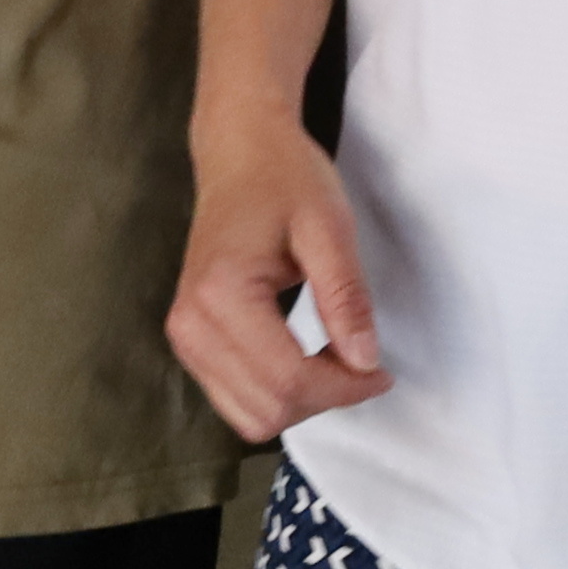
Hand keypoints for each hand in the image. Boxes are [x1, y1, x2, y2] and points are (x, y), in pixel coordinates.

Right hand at [164, 112, 391, 440]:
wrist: (239, 152)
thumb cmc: (285, 178)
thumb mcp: (330, 228)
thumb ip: (346, 298)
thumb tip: (365, 363)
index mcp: (221, 295)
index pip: (288, 380)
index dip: (345, 388)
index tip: (382, 372)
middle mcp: (191, 325)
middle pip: (267, 409)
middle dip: (325, 398)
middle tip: (363, 362)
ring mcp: (184, 337)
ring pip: (250, 416)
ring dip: (302, 402)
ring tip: (336, 357)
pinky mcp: (190, 341)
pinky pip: (236, 398)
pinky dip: (279, 393)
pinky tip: (307, 357)